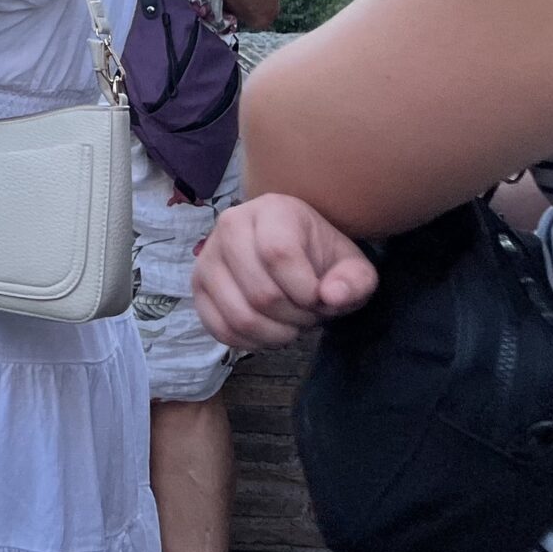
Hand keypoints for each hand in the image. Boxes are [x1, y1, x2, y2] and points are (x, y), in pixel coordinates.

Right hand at [191, 192, 378, 348]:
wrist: (289, 254)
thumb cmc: (320, 258)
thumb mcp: (352, 266)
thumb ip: (355, 281)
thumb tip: (332, 296)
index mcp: (271, 210)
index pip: (278, 254)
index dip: (306, 289)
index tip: (320, 297)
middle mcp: (230, 225)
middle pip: (261, 292)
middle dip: (295, 316)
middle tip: (308, 312)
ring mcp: (208, 257)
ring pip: (240, 315)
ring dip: (276, 333)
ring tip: (290, 323)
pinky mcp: (197, 286)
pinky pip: (220, 329)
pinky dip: (251, 342)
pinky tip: (268, 330)